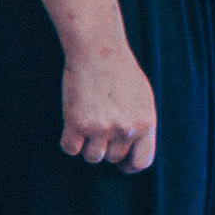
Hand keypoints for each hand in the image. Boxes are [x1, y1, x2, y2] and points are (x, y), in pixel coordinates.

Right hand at [62, 43, 157, 172]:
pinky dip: (68, 140)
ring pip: (92, 156)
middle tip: (98, 125)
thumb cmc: (120, 70)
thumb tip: (135, 147)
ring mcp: (101, 128)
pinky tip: (71, 124)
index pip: (142, 161)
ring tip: (86, 123)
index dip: (130, 166)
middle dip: (104, 147)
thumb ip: (141, 123)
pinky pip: (70, 148)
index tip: (121, 164)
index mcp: (145, 123)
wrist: (97, 49)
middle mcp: (125, 129)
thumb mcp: (143, 98)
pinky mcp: (77, 123)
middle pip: (112, 158)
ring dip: (86, 145)